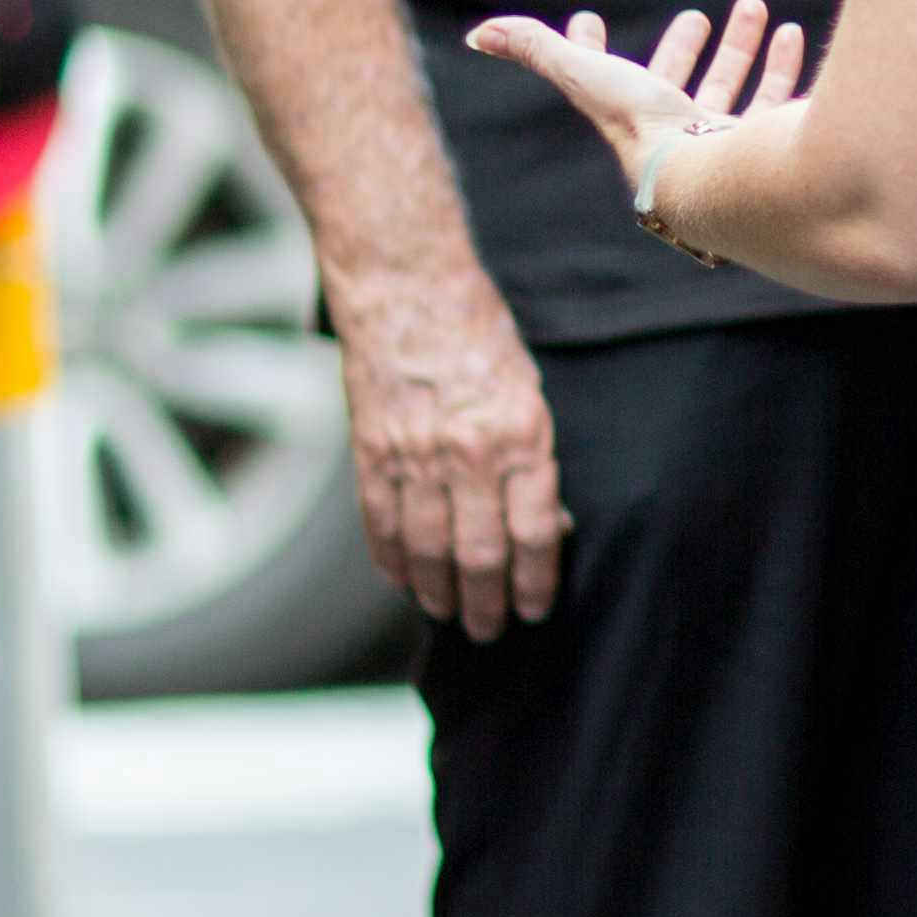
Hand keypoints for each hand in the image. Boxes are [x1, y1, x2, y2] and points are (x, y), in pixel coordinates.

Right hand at [338, 262, 568, 640]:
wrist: (407, 286)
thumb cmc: (480, 333)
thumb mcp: (531, 390)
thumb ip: (533, 458)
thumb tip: (545, 525)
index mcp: (521, 435)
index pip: (534, 534)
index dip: (536, 582)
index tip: (536, 608)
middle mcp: (469, 453)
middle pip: (481, 554)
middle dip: (488, 604)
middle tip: (490, 630)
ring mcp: (414, 456)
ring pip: (427, 550)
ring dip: (438, 592)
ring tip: (449, 614)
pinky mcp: (371, 452)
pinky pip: (381, 525)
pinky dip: (392, 561)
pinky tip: (404, 582)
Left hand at [464, 0, 817, 240]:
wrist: (709, 178)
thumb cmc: (645, 129)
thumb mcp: (587, 75)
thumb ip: (538, 50)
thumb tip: (477, 32)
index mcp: (628, 116)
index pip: (600, 77)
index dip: (589, 48)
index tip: (587, 18)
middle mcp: (672, 132)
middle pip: (674, 82)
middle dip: (683, 47)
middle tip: (694, 17)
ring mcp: (719, 140)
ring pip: (729, 88)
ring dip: (740, 48)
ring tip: (754, 7)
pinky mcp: (763, 142)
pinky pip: (776, 102)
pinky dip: (782, 67)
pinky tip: (790, 35)